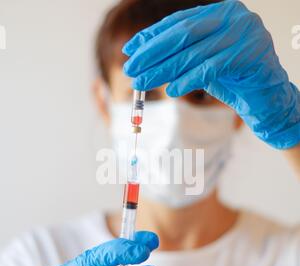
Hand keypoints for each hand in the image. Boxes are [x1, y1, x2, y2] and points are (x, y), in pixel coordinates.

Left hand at [123, 0, 299, 149]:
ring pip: (192, 53)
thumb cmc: (233, 79)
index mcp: (221, 12)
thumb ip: (182, 53)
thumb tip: (143, 54)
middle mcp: (233, 16)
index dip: (151, 37)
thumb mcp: (203, 62)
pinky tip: (171, 91)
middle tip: (130, 69)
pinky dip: (187, 81)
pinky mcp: (249, 54)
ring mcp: (243, 33)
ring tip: (141, 83)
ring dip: (162, 71)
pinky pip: (210, 69)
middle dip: (152, 54)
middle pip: (182, 35)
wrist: (267, 97)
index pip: (178, 22)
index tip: (130, 50)